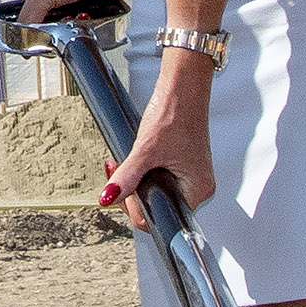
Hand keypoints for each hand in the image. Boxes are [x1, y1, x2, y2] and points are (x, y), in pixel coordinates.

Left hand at [97, 50, 215, 230]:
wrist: (182, 88)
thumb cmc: (176, 114)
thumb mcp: (145, 149)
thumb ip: (126, 177)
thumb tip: (108, 197)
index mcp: (196, 190)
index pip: (161, 218)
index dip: (135, 209)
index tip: (120, 192)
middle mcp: (197, 187)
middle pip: (157, 206)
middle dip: (131, 193)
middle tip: (116, 174)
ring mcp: (190, 177)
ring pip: (155, 192)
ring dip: (135, 181)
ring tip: (121, 164)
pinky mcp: (182, 166)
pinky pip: (159, 179)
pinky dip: (143, 172)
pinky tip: (134, 160)